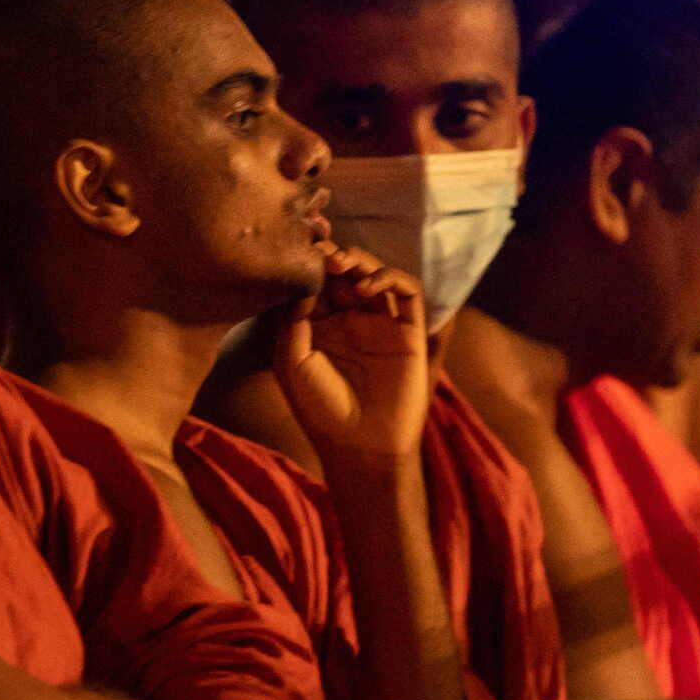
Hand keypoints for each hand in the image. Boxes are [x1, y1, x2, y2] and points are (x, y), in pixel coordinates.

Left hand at [275, 244, 428, 467]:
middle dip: (333, 256)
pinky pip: (406, 292)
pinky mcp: (408, 331)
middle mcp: (350, 321)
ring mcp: (380, 324)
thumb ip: (292, 319)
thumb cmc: (320, 410)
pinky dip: (390, 278)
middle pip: (345, 272)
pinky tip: (366, 288)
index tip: (299, 253)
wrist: (360, 447)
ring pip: (375, 274)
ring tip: (342, 264)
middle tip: (322, 252)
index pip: (316, 282)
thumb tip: (302, 279)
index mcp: (319, 327)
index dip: (309, 265)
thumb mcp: (292, 362)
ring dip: (360, 261)